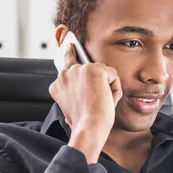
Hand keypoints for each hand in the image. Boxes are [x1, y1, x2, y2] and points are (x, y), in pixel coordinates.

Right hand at [49, 44, 122, 162]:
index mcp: (58, 85)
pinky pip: (113, 75)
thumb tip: (87, 89)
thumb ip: (76, 93)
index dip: (68, 53)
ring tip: (102, 103)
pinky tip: (108, 100)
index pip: (65, 63)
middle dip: (94, 71)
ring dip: (107, 88)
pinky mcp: (94, 70)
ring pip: (103, 73)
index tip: (69, 44)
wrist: (89, 127)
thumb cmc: (84, 123)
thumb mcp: (74, 108)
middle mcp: (65, 75)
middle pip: (85, 63)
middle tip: (90, 72)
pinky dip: (115, 89)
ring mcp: (79, 70)